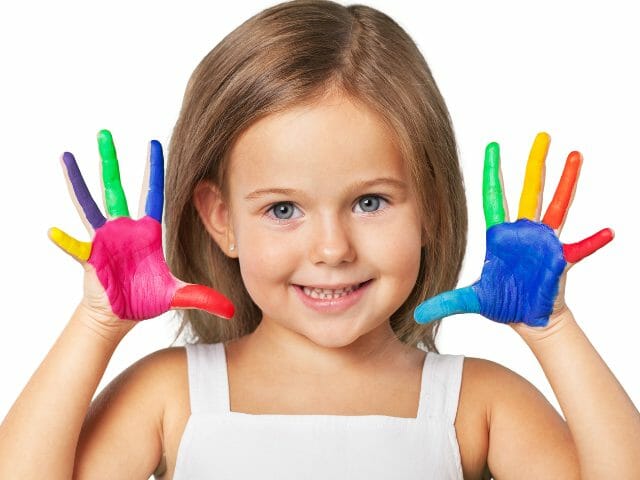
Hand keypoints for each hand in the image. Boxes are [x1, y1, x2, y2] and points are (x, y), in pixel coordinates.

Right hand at [49, 130, 234, 321]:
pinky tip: (53, 231)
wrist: (120, 316)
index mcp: (147, 232)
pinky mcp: (90, 257)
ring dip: (79, 182)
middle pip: (117, 189)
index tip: (154, 143)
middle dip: (111, 161)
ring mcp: (104, 240)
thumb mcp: (177, 295)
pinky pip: (75, 247)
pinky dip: (65, 241)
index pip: (153, 194)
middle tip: (104, 133)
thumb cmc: (145, 299)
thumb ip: (202, 297)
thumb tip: (230, 310)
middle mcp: (124, 229)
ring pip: (90, 205)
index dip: (154, 170)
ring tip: (67, 156)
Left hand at [414, 132, 612, 326]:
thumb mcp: (472, 301)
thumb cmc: (504, 304)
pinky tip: (608, 232)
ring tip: (575, 156)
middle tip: (542, 136)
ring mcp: (545, 242)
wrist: (527, 320)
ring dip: (566, 182)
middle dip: (535, 163)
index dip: (493, 172)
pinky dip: (593, 242)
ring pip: (557, 205)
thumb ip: (447, 303)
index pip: (493, 195)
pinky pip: (581, 248)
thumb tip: (418, 314)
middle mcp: (524, 231)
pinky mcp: (561, 258)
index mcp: (501, 235)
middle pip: (529, 190)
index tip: (492, 146)